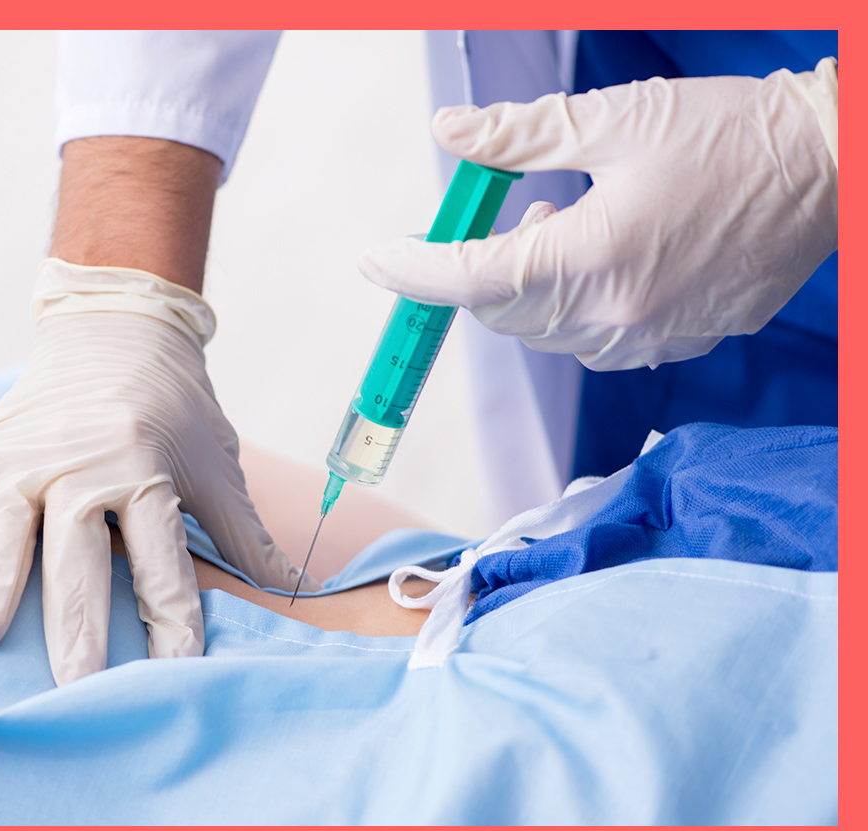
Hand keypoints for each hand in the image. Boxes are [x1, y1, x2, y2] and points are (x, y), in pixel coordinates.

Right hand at [0, 260, 311, 684]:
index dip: (171, 619)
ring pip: (8, 524)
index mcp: (149, 473)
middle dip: (78, 620)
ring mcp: (32, 455)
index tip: (176, 673)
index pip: (162, 560)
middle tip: (73, 683)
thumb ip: (243, 533)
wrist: (120, 326)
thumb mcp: (216, 464)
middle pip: (81, 552)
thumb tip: (294, 590)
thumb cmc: (177, 406)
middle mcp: (87, 467)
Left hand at [359, 59, 837, 370]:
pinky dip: (576, 308)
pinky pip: (597, 342)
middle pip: (505, 315)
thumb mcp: (613, 120)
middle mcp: (618, 315)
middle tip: (518, 210)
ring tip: (570, 223)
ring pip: (548, 334)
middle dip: (484, 270)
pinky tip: (606, 260)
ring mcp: (652, 337)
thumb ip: (518, 136)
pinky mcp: (681, 342)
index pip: (472, 282)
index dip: (414, 272)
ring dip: (532, 288)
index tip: (375, 261)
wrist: (830, 167)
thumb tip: (450, 133)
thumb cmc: (729, 133)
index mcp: (593, 260)